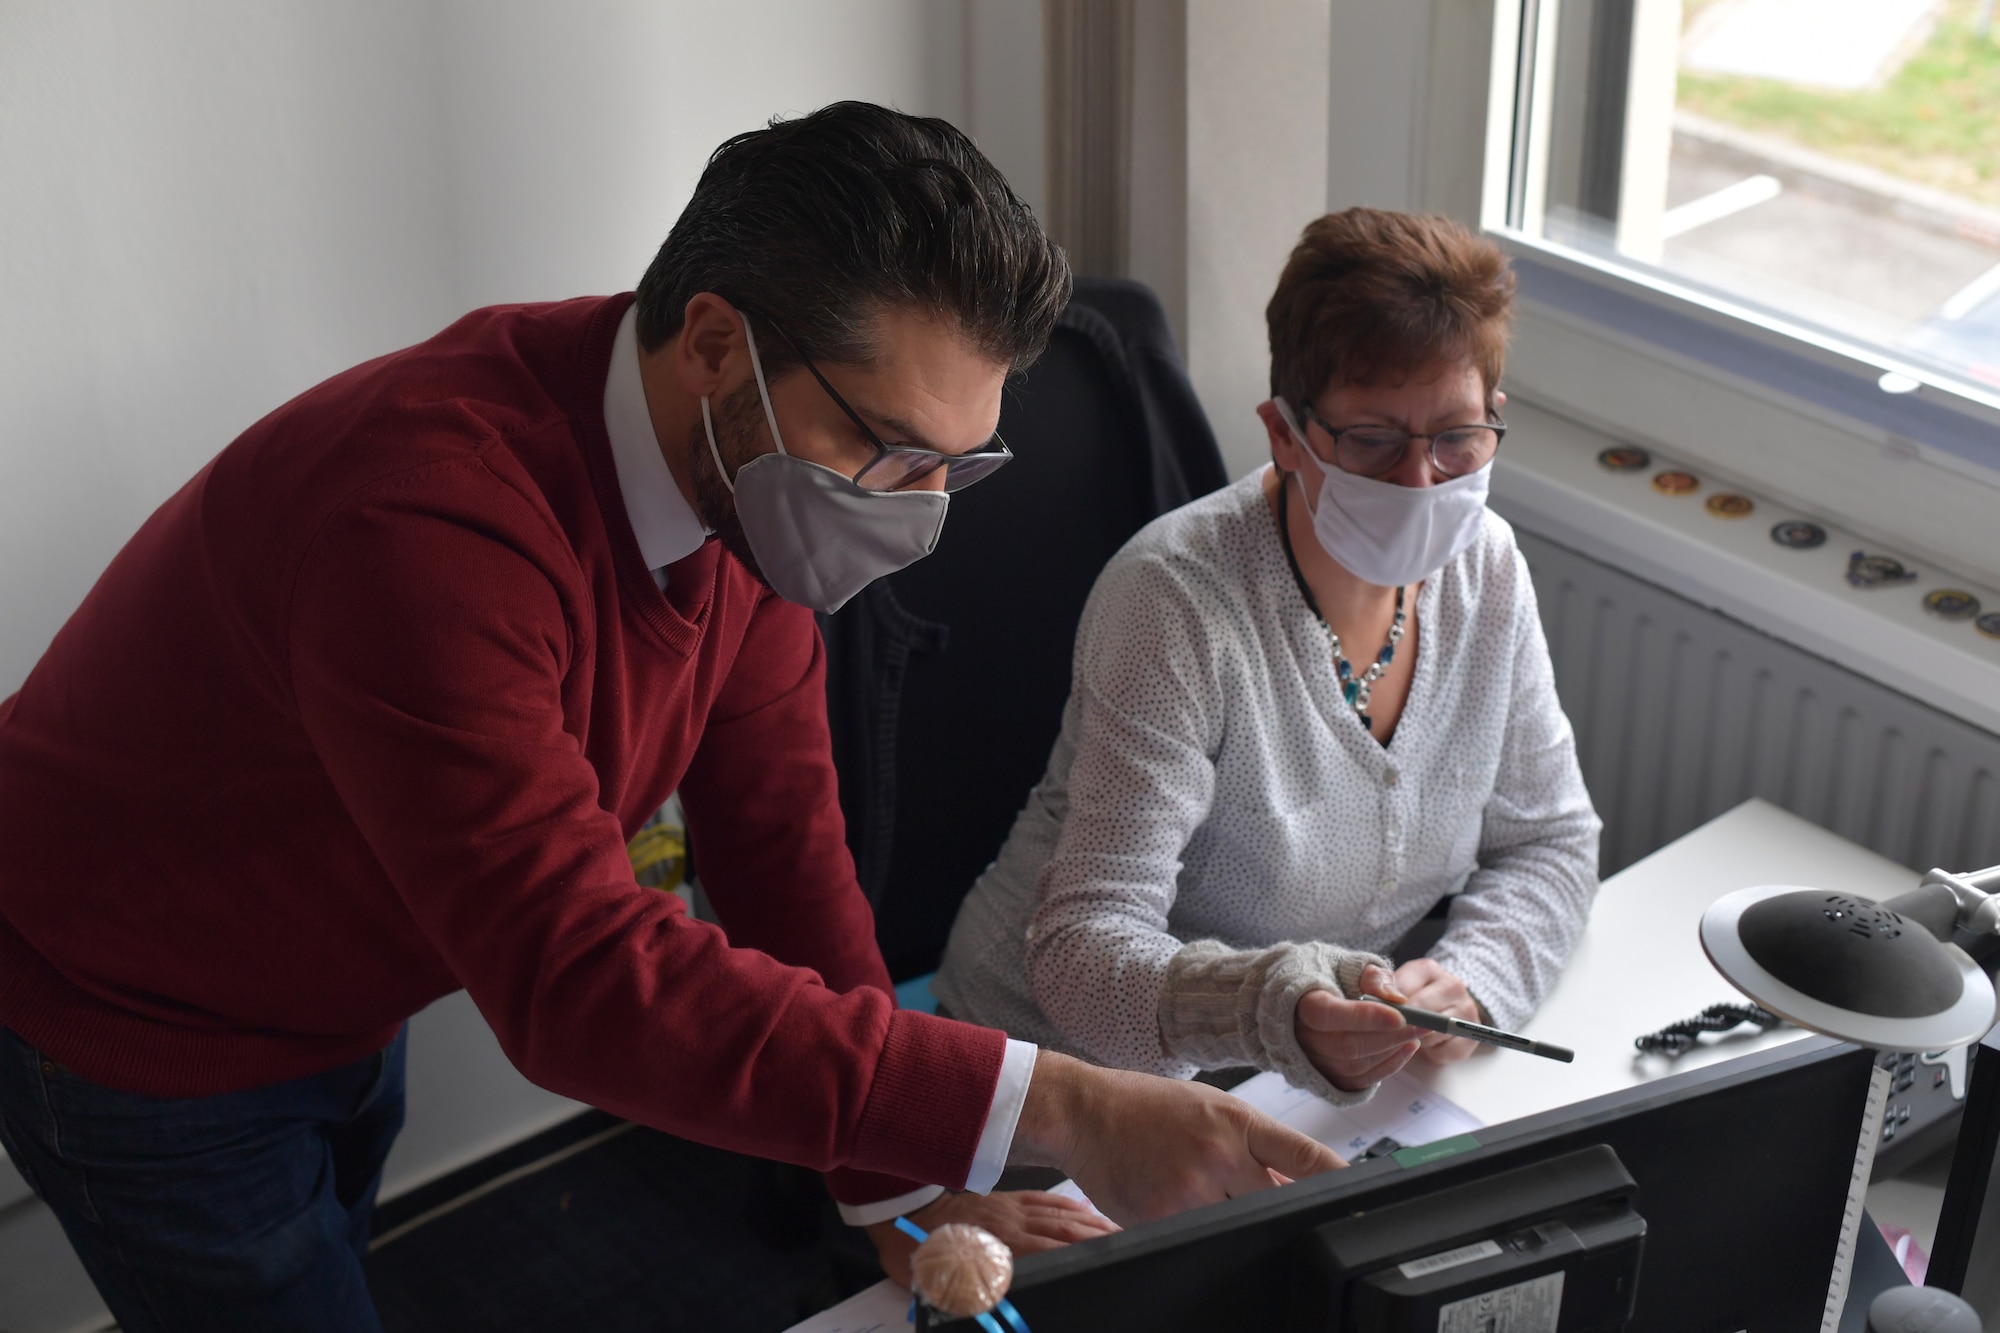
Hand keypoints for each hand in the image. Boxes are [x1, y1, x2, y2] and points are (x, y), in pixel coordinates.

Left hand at [863, 1189, 1117, 1287]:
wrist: (899, 1205)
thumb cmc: (917, 1249)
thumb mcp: (939, 1285)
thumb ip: (969, 1299)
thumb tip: (995, 1312)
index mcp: (999, 1246)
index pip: (1054, 1250)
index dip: (1085, 1254)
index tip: (1113, 1261)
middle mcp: (1012, 1223)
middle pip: (1067, 1230)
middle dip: (1102, 1239)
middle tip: (1131, 1246)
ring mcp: (1011, 1207)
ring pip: (1061, 1213)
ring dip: (1093, 1222)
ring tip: (1119, 1231)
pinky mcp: (1005, 1197)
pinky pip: (1045, 1199)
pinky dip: (1069, 1205)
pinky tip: (1086, 1209)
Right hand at [1006, 1051, 1343, 1225]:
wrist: (1085, 1110)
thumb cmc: (1148, 1105)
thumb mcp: (1211, 1107)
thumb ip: (1254, 1144)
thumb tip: (1297, 1185)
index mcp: (1238, 1120)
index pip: (1306, 1157)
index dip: (1340, 1181)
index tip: (1366, 1196)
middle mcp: (1220, 1153)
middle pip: (1277, 1200)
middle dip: (1277, 1206)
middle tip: (1254, 1197)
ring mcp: (1192, 1188)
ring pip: (1238, 1221)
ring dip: (1233, 1216)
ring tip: (1200, 1188)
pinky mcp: (1163, 1215)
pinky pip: (1197, 1233)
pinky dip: (1196, 1225)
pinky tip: (1174, 1199)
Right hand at [1294, 964, 1420, 1090]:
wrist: (1302, 996)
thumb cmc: (1327, 976)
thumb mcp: (1347, 964)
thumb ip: (1373, 977)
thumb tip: (1398, 999)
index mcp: (1299, 1001)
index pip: (1326, 1014)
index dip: (1363, 1017)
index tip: (1400, 1015)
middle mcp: (1300, 1036)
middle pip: (1346, 1045)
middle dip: (1390, 1036)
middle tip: (1424, 1024)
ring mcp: (1311, 1060)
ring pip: (1355, 1065)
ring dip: (1392, 1051)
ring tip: (1418, 1032)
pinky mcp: (1327, 1075)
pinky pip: (1360, 1080)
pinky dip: (1389, 1066)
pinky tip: (1407, 1047)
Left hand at [1391, 958, 1481, 1064]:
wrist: (1435, 1013)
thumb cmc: (1404, 999)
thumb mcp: (1384, 984)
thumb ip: (1375, 982)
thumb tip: (1390, 996)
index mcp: (1427, 969)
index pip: (1402, 991)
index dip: (1387, 1009)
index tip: (1381, 1015)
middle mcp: (1452, 985)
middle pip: (1419, 1014)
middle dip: (1401, 1026)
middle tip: (1394, 1028)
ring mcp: (1467, 1010)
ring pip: (1431, 1035)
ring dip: (1416, 1040)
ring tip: (1412, 1033)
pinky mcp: (1470, 1038)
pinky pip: (1443, 1053)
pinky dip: (1430, 1054)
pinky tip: (1427, 1044)